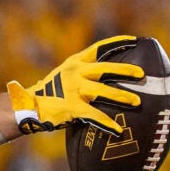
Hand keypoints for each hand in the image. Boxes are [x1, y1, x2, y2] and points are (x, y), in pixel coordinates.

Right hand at [7, 35, 144, 134]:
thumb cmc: (50, 93)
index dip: (117, 43)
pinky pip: (94, 115)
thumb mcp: (64, 76)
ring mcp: (73, 89)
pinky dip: (107, 123)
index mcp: (74, 63)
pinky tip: (118, 129)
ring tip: (137, 101)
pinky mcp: (72, 106)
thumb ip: (83, 73)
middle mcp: (75, 73)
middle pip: (105, 69)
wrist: (28, 106)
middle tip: (141, 74)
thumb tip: (108, 76)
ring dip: (121, 96)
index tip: (134, 41)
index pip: (98, 48)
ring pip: (103, 91)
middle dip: (125, 70)